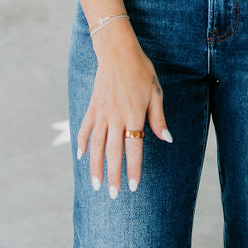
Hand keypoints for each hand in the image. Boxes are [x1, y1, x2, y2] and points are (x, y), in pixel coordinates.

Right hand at [77, 27, 171, 196]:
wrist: (117, 52)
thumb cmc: (141, 71)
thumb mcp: (155, 93)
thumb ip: (158, 118)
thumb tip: (167, 139)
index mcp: (133, 115)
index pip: (133, 148)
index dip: (133, 169)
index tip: (132, 186)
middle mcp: (115, 117)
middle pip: (114, 152)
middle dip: (114, 176)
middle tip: (114, 195)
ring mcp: (101, 113)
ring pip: (96, 145)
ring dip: (95, 167)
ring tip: (96, 184)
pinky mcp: (92, 107)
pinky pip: (85, 129)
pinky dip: (81, 143)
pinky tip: (80, 157)